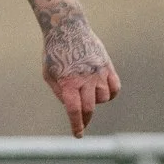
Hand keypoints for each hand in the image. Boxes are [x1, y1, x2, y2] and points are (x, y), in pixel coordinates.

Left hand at [42, 20, 120, 136]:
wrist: (67, 28)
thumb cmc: (54, 53)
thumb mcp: (48, 74)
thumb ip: (60, 93)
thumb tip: (72, 108)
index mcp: (68, 82)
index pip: (75, 110)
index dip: (77, 125)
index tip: (78, 135)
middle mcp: (85, 79)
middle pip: (90, 108)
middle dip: (85, 120)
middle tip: (82, 123)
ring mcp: (98, 72)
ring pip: (104, 98)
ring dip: (96, 101)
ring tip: (87, 92)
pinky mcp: (108, 66)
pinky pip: (115, 88)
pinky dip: (110, 93)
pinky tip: (102, 91)